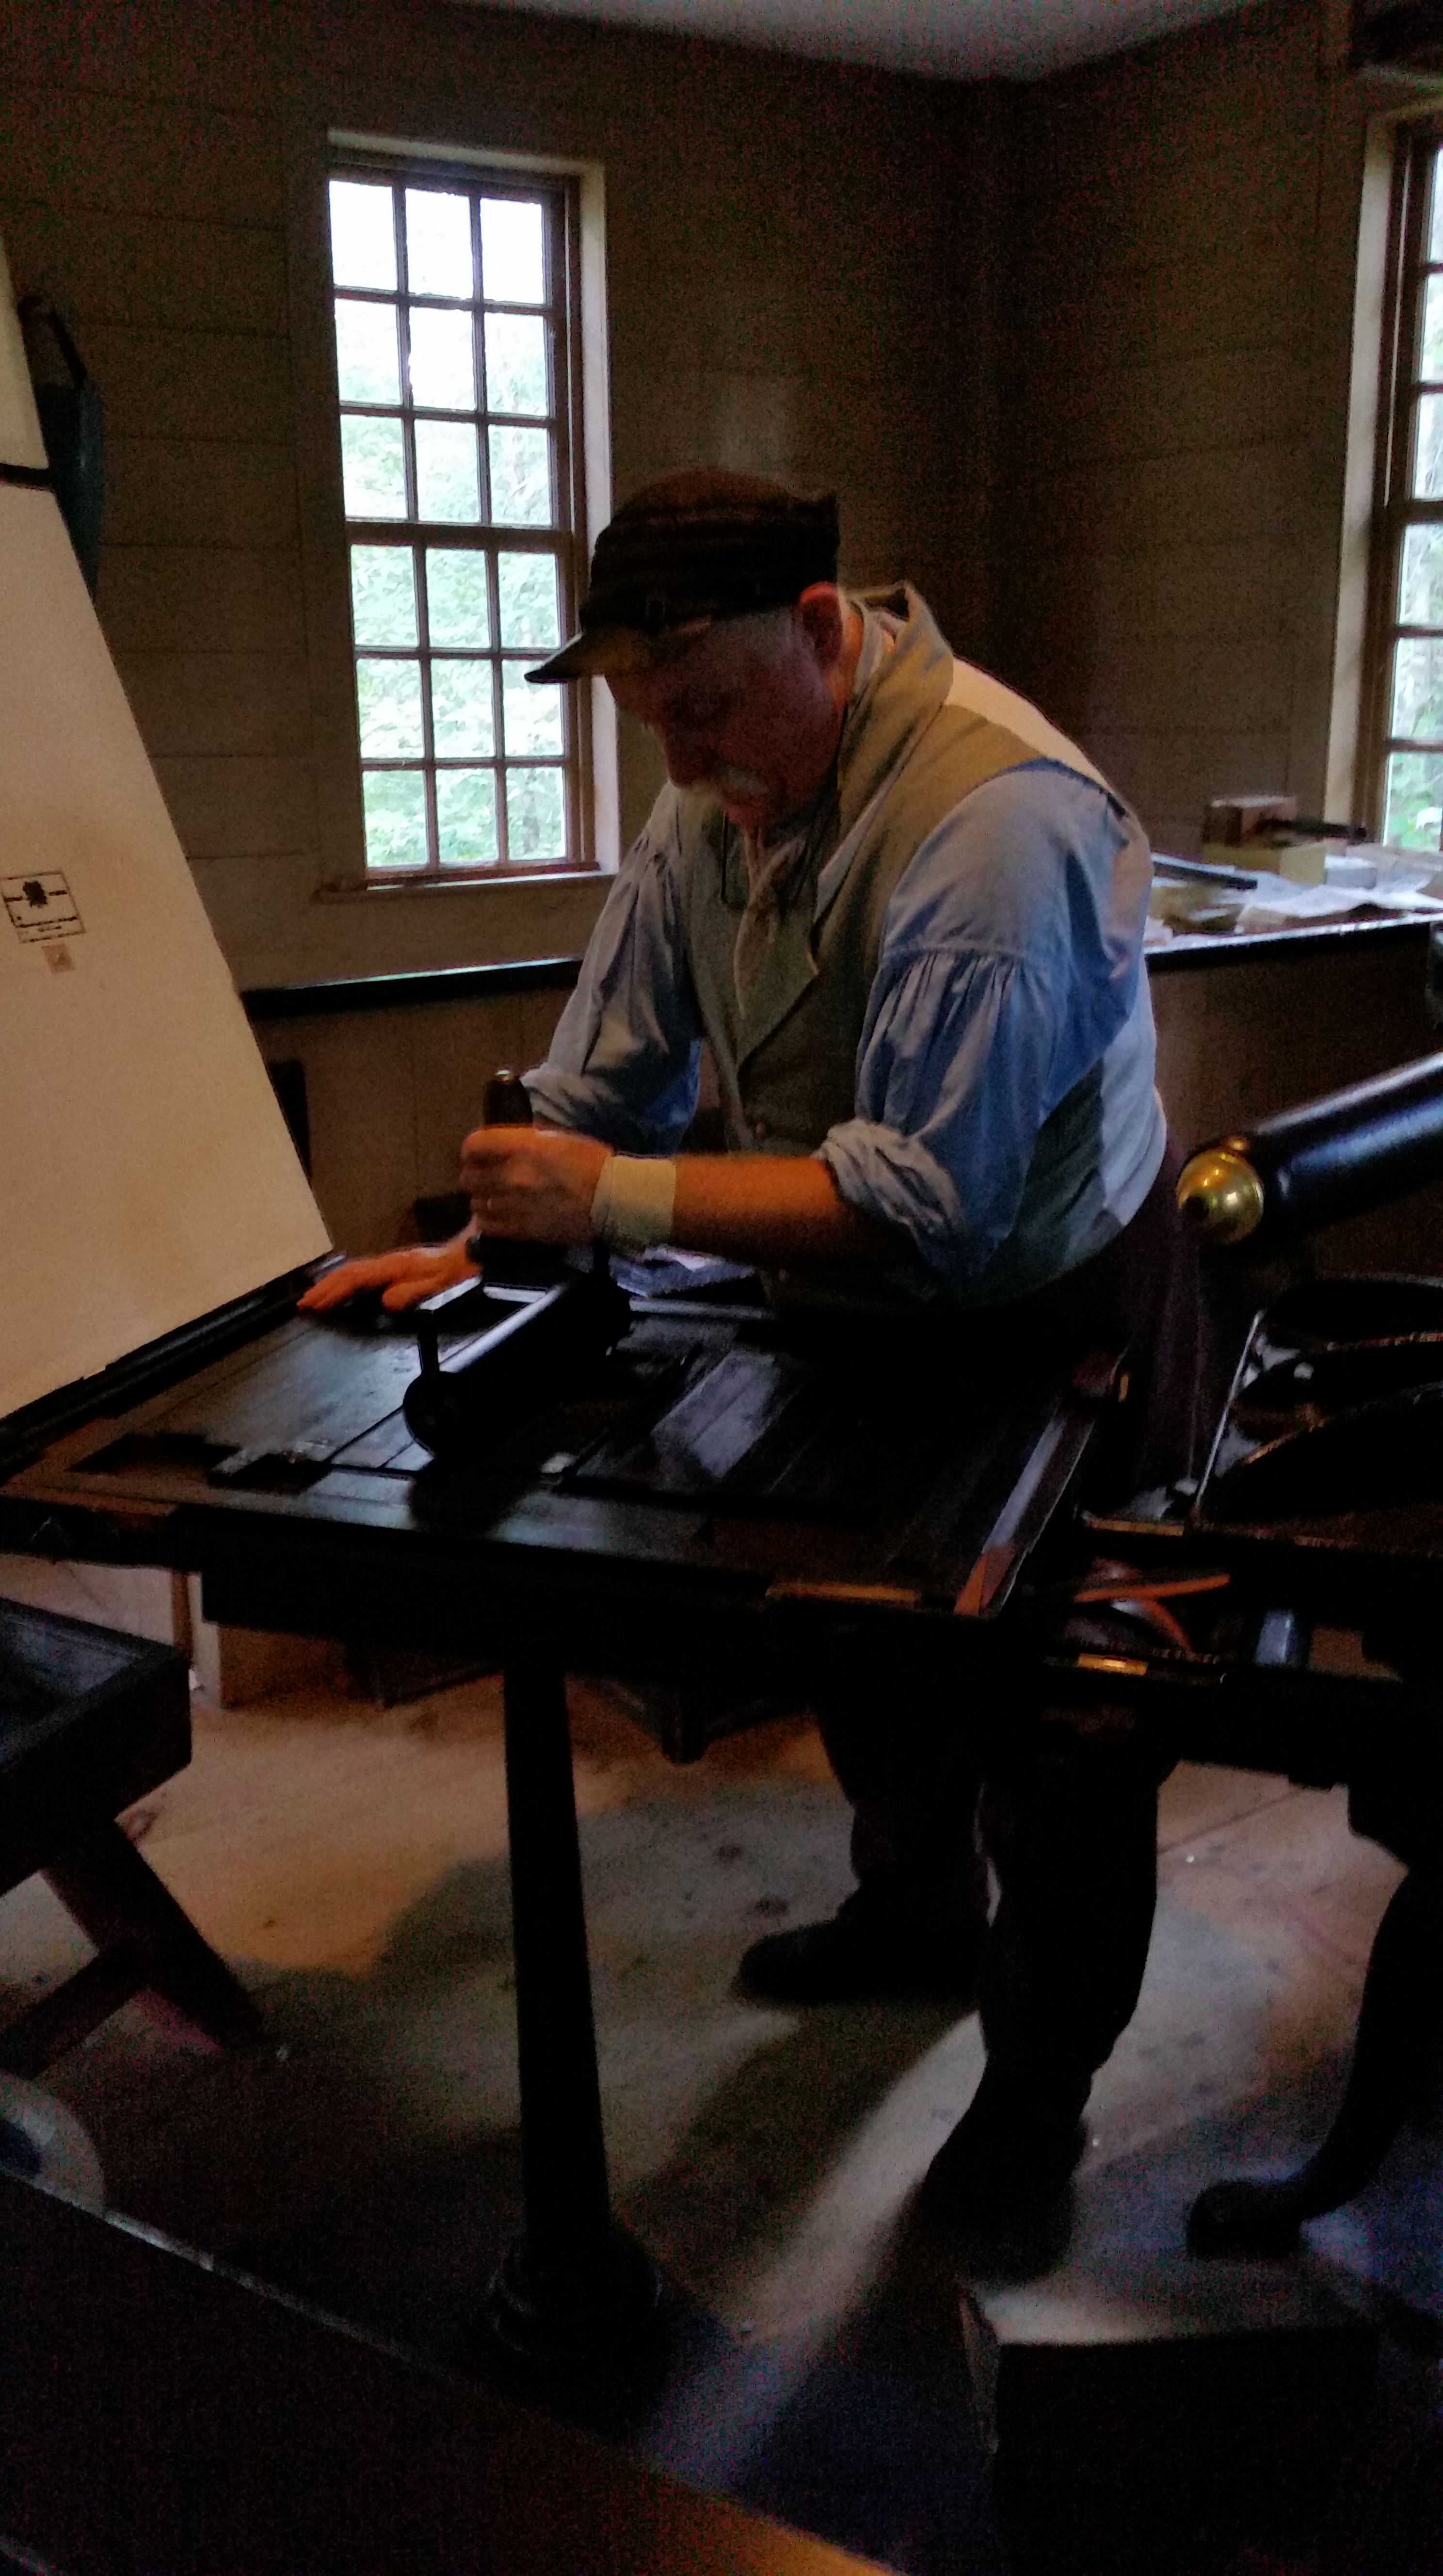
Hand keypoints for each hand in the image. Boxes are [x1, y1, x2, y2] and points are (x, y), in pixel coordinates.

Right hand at [298, 1233, 475, 1313]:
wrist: (475, 1254)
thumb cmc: (459, 1273)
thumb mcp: (440, 1286)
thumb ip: (412, 1292)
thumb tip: (385, 1302)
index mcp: (396, 1267)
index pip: (356, 1279)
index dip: (333, 1292)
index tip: (314, 1304)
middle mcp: (391, 1262)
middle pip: (349, 1273)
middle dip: (324, 1288)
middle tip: (303, 1303)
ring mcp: (393, 1263)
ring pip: (355, 1271)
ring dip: (333, 1283)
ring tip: (314, 1296)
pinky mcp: (398, 1266)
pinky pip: (365, 1273)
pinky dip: (347, 1281)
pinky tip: (343, 1288)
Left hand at [459, 1124, 608, 1244]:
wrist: (612, 1199)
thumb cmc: (590, 1162)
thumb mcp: (556, 1138)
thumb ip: (525, 1140)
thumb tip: (504, 1144)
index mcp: (521, 1146)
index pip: (474, 1145)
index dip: (472, 1149)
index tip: (477, 1153)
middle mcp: (511, 1175)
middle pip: (469, 1177)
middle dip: (474, 1175)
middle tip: (484, 1176)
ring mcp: (514, 1205)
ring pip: (476, 1202)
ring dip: (482, 1198)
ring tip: (493, 1198)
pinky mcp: (521, 1230)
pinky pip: (488, 1225)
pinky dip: (488, 1219)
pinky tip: (498, 1215)